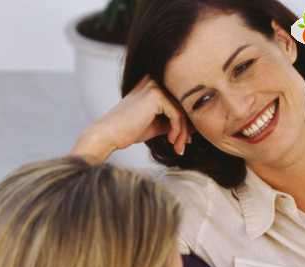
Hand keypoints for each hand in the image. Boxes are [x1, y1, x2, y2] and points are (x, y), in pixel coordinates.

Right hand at [71, 75, 191, 162]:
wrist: (109, 134)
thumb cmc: (130, 130)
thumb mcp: (158, 124)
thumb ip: (174, 121)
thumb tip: (195, 126)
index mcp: (155, 84)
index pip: (180, 101)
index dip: (187, 122)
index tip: (187, 140)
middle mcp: (155, 80)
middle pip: (183, 105)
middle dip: (187, 129)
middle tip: (184, 146)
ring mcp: (155, 85)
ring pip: (182, 111)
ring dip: (183, 133)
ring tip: (178, 148)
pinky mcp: (156, 95)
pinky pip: (177, 115)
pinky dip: (177, 131)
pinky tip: (171, 141)